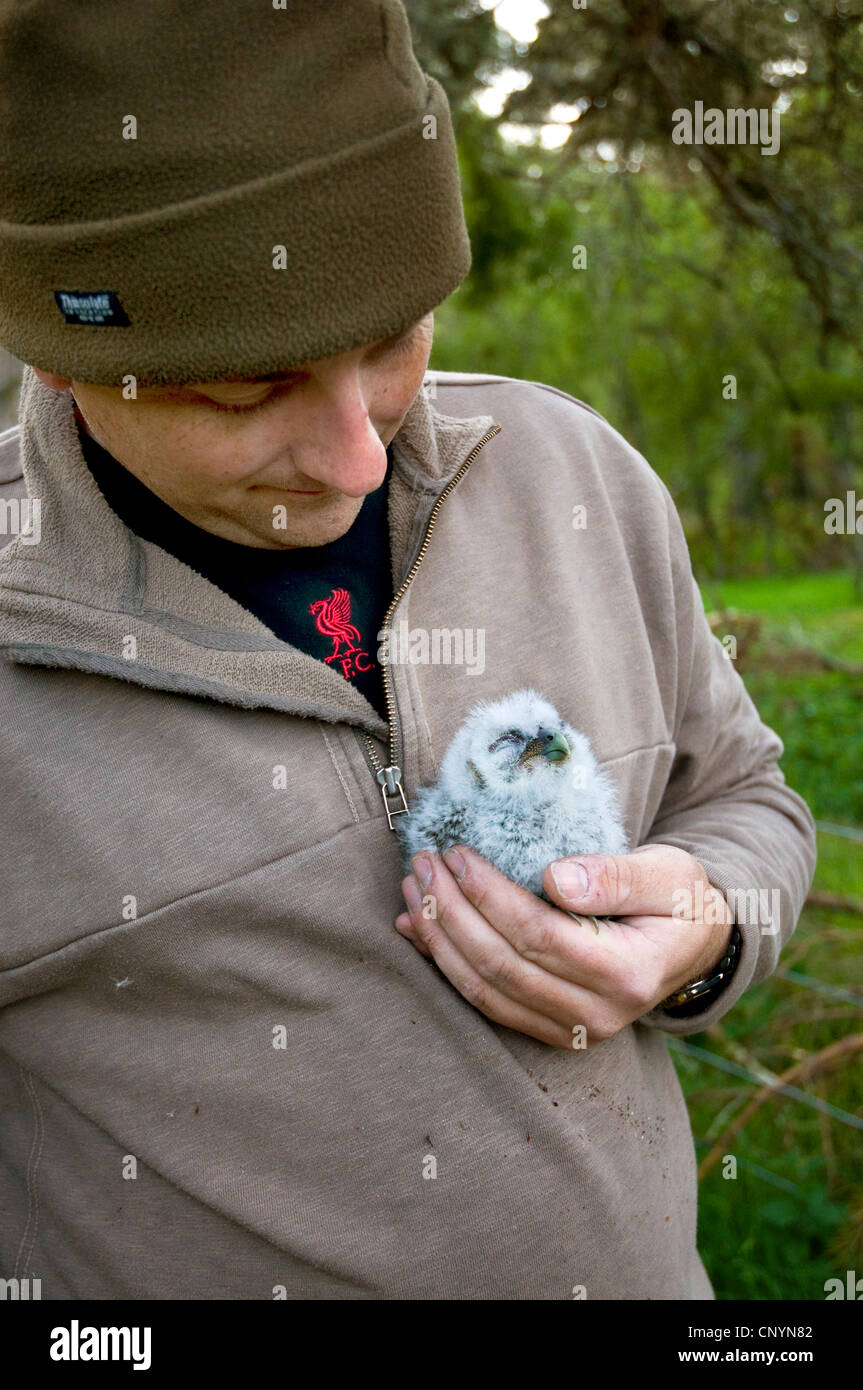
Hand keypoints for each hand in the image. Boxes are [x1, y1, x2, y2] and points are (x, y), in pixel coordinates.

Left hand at [394, 843, 733, 1048]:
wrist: (695, 945)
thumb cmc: (680, 899)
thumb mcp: (668, 874)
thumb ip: (617, 876)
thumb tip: (556, 878)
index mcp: (628, 973)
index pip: (539, 935)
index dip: (489, 895)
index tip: (458, 853)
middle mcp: (598, 1014)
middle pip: (502, 966)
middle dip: (451, 912)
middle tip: (422, 864)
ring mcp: (572, 1031)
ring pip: (485, 992)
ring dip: (439, 940)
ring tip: (413, 891)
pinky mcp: (549, 1031)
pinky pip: (485, 1003)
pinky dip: (445, 966)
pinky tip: (418, 931)